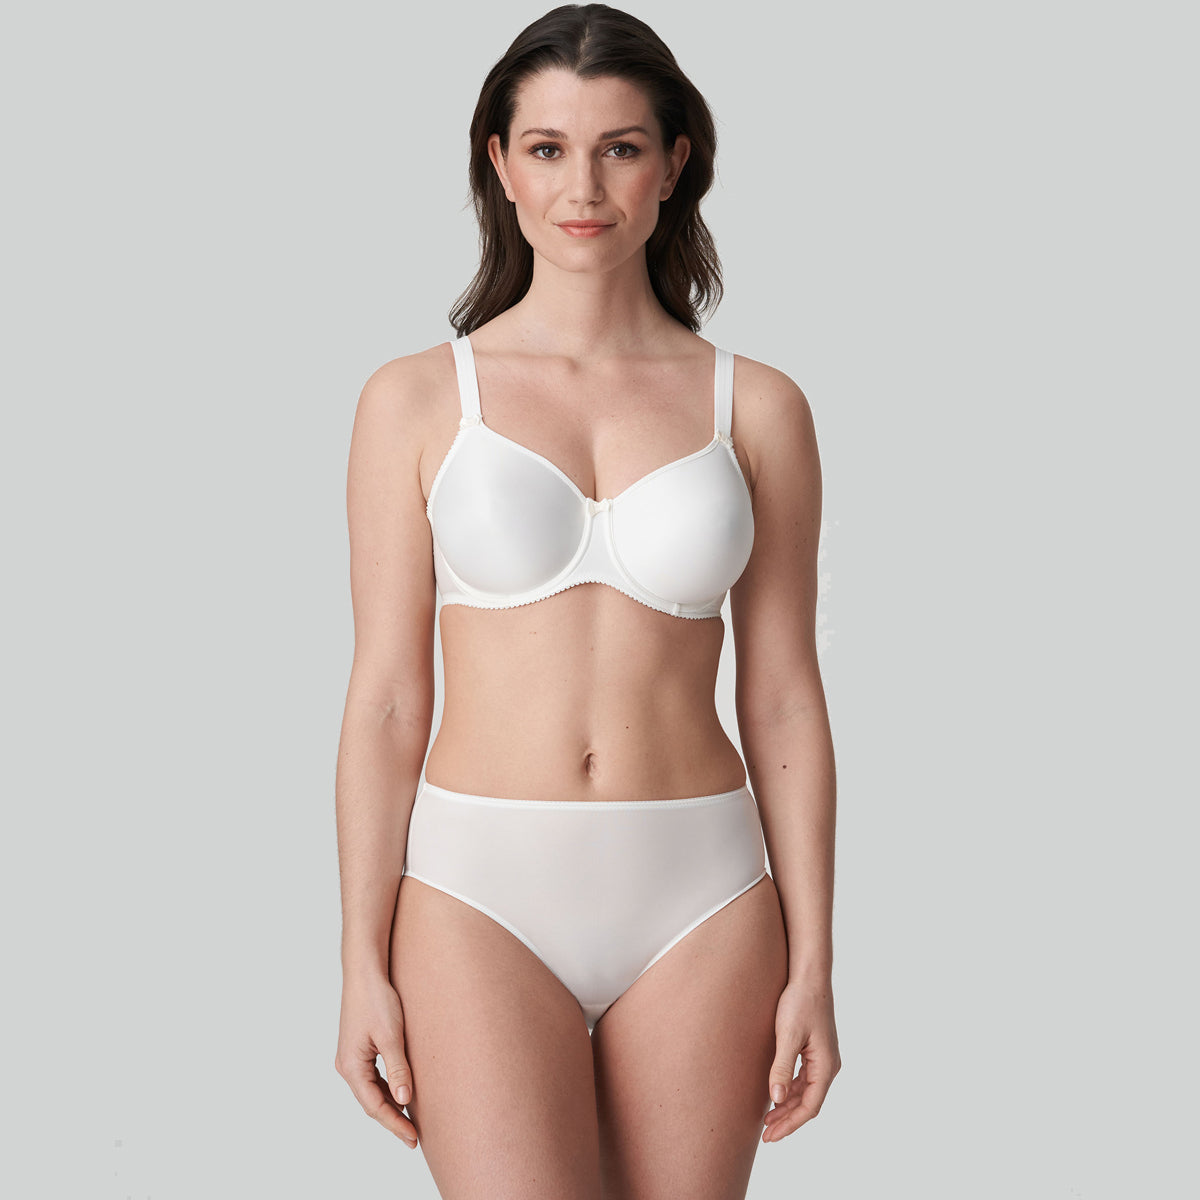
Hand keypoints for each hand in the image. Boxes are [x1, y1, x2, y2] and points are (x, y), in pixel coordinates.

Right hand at [334, 971, 418, 1147]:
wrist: (364, 972)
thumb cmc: (377, 1000)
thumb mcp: (391, 1036)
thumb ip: (398, 1069)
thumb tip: (405, 1102)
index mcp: (352, 1067)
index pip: (375, 1106)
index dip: (394, 1124)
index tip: (413, 1139)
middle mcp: (347, 1067)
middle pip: (371, 1103)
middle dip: (392, 1120)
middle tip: (414, 1138)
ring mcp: (351, 1058)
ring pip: (371, 1091)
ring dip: (390, 1106)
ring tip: (410, 1122)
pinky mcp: (358, 1049)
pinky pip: (372, 1078)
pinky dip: (386, 1089)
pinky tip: (401, 1094)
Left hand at [763, 975, 840, 1142]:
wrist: (809, 976)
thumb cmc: (800, 1002)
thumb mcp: (787, 1035)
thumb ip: (781, 1068)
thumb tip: (775, 1100)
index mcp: (825, 1066)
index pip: (809, 1107)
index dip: (790, 1124)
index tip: (770, 1136)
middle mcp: (828, 1066)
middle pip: (808, 1103)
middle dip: (787, 1120)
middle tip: (766, 1135)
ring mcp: (823, 1058)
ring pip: (806, 1092)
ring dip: (788, 1106)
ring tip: (767, 1120)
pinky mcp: (815, 1050)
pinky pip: (804, 1079)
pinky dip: (790, 1090)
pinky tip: (775, 1095)